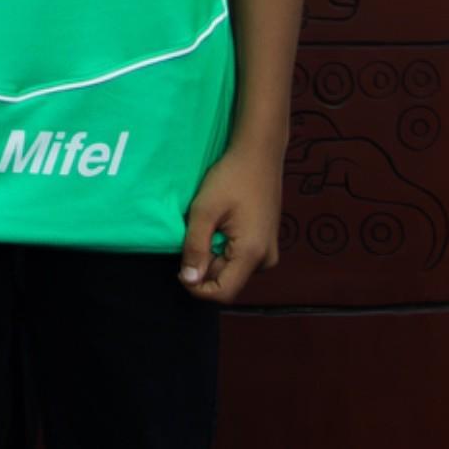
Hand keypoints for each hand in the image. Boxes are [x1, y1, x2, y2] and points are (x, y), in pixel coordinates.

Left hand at [178, 138, 285, 300]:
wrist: (259, 155)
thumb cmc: (231, 178)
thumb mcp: (204, 211)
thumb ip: (195, 248)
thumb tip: (188, 281)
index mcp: (252, 254)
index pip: (222, 293)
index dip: (197, 288)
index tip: (180, 267)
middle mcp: (265, 260)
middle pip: (226, 281)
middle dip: (204, 266)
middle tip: (196, 234)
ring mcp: (268, 253)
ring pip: (231, 270)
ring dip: (213, 256)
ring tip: (209, 226)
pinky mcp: (266, 244)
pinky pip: (239, 259)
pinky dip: (224, 248)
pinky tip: (221, 225)